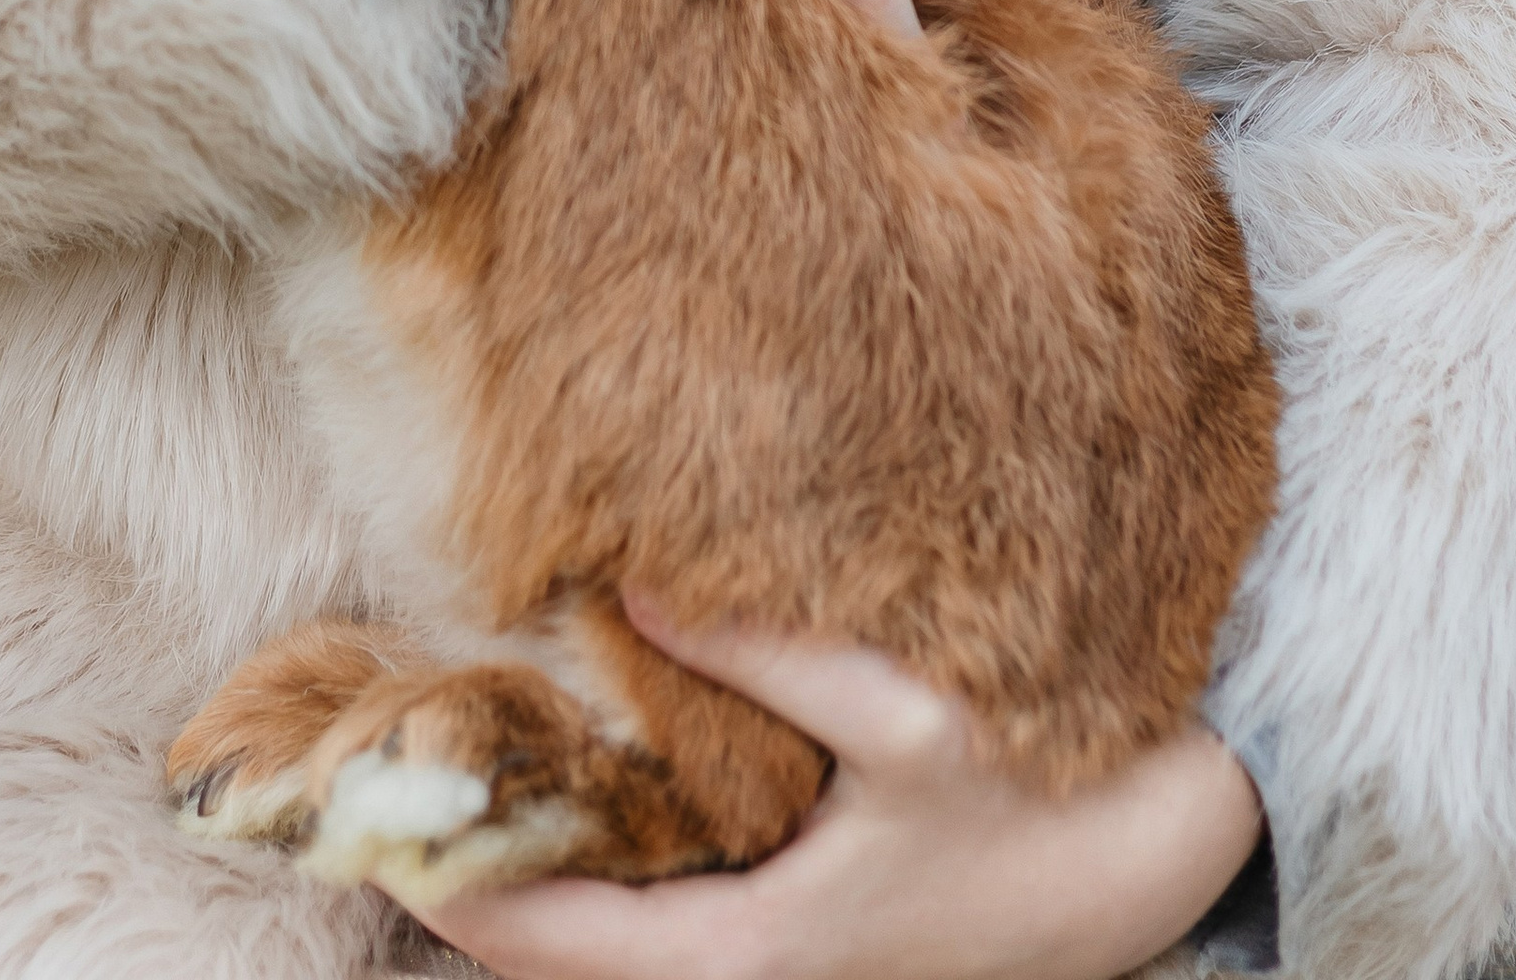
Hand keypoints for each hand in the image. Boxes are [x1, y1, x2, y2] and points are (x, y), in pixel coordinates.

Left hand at [391, 602, 1264, 979]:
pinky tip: (577, 771)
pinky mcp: (798, 933)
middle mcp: (744, 979)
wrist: (1164, 864)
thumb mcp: (909, 723)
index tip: (350, 815)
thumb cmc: (1039, 806)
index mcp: (747, 962)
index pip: (541, 939)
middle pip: (554, 949)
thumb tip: (624, 575)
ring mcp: (771, 964)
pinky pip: (658, 913)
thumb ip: (767, 657)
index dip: (441, 876)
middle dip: (463, 869)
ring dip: (529, 865)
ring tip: (449, 758)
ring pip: (605, 938)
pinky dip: (597, 863)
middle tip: (372, 771)